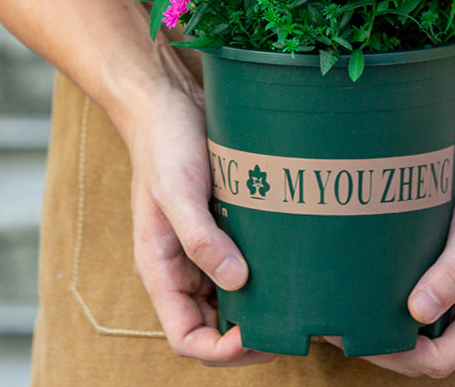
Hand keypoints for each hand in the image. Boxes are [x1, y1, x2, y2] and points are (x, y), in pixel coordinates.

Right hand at [125, 75, 276, 366]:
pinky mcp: (219, 227)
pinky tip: (287, 266)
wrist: (168, 105)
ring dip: (257, 307)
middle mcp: (180, 266)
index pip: (186, 335)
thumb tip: (237, 281)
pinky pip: (239, 264)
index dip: (220, 350)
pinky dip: (260, 274)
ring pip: (229, 297)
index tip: (257, 336)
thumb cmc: (164, 146)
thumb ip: (201, 238)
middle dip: (246, 335)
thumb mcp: (177, 192)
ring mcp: (200, 248)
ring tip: (294, 299)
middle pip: (212, 324)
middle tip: (289, 324)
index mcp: (160, 268)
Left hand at [327, 137, 454, 377]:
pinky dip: (401, 299)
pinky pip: (429, 298)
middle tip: (343, 325)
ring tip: (353, 308)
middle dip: (387, 345)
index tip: (361, 336)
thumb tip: (418, 312)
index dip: (399, 356)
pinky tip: (375, 283)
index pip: (441, 359)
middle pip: (430, 350)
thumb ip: (451, 273)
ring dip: (392, 324)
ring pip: (427, 326)